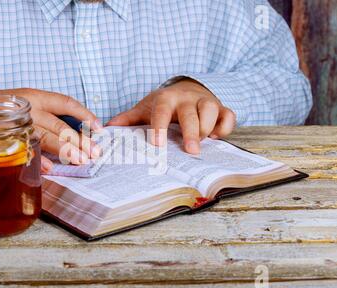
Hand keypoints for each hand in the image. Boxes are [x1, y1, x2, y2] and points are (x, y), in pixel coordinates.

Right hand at [0, 88, 102, 172]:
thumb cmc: (7, 109)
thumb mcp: (27, 103)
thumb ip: (49, 114)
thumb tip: (79, 133)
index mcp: (35, 96)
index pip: (66, 103)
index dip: (84, 115)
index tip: (99, 128)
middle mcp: (27, 109)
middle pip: (58, 124)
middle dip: (79, 140)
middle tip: (94, 152)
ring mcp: (15, 125)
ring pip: (44, 138)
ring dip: (64, 150)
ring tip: (80, 160)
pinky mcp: (4, 139)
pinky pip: (25, 151)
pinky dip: (38, 160)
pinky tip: (51, 168)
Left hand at [107, 79, 235, 153]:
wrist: (185, 88)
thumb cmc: (163, 104)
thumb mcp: (145, 109)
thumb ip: (128, 119)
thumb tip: (107, 129)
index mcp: (165, 99)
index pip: (161, 111)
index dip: (159, 127)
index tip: (157, 144)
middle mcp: (186, 98)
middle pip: (190, 112)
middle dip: (191, 131)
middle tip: (191, 151)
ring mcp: (205, 101)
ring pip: (211, 109)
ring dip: (208, 127)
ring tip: (202, 143)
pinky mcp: (221, 107)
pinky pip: (228, 115)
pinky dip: (226, 127)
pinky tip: (217, 137)